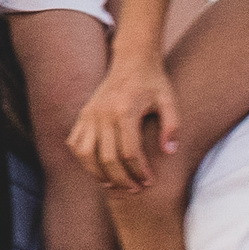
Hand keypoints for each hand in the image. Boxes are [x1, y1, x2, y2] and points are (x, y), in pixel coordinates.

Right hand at [67, 54, 178, 189]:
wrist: (132, 59)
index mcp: (125, 110)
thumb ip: (172, 126)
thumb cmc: (153, 82)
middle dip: (122, 180)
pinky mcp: (83, 114)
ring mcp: (90, 113)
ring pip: (87, 155)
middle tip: (135, 190)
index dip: (140, 172)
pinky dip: (83, 160)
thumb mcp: (169, 101)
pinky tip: (98, 169)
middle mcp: (103, 113)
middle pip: (108, 158)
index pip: (130, 152)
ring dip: (99, 175)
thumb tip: (169, 152)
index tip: (149, 182)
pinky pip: (76, 143)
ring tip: (114, 186)